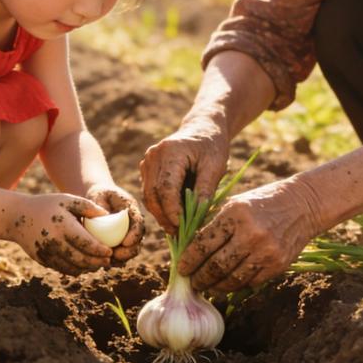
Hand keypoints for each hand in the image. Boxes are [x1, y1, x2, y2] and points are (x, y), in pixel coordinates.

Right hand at [6, 194, 112, 274]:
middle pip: (81, 259)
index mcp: (62, 226)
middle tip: (108, 261)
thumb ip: (87, 206)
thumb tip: (107, 216)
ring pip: (72, 268)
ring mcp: (47, 253)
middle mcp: (54, 242)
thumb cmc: (46, 205)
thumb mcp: (66, 200)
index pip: (86, 243)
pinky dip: (75, 270)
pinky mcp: (43, 260)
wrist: (17, 217)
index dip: (99, 250)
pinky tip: (83, 266)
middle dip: (97, 262)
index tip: (110, 252)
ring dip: (87, 268)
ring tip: (98, 265)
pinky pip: (62, 269)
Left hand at [84, 183, 144, 264]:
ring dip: (123, 258)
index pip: (138, 223)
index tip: (125, 243)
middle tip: (116, 256)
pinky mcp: (122, 241)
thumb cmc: (98, 195)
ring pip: (132, 249)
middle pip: (138, 240)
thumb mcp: (98, 195)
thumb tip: (104, 217)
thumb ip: (100, 205)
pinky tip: (106, 264)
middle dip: (130, 251)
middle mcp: (134, 223)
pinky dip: (116, 260)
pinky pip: (122, 254)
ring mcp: (129, 233)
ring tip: (110, 262)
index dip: (135, 234)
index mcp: (132, 209)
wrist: (100, 198)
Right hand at [140, 119, 229, 234]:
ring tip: (177, 229)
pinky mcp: (147, 169)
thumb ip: (205, 189)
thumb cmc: (212, 146)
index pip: (165, 188)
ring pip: (148, 196)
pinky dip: (160, 207)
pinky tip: (174, 217)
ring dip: (161, 214)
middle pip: (152, 194)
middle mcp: (153, 156)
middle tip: (180, 234)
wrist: (202, 128)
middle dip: (165, 217)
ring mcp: (147, 162)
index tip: (184, 226)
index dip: (172, 210)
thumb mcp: (215, 166)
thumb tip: (197, 216)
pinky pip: (150, 192)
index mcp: (170, 151)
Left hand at [178, 177, 319, 294]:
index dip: (189, 259)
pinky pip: (251, 282)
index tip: (181, 267)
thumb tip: (189, 248)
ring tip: (208, 287)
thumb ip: (215, 224)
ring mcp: (266, 251)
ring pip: (232, 279)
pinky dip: (237, 286)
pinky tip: (228, 285)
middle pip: (216, 266)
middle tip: (192, 282)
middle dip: (199, 278)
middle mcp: (250, 234)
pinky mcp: (278, 265)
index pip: (204, 243)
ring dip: (216, 287)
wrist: (303, 205)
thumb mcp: (236, 203)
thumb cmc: (262, 202)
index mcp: (235, 214)